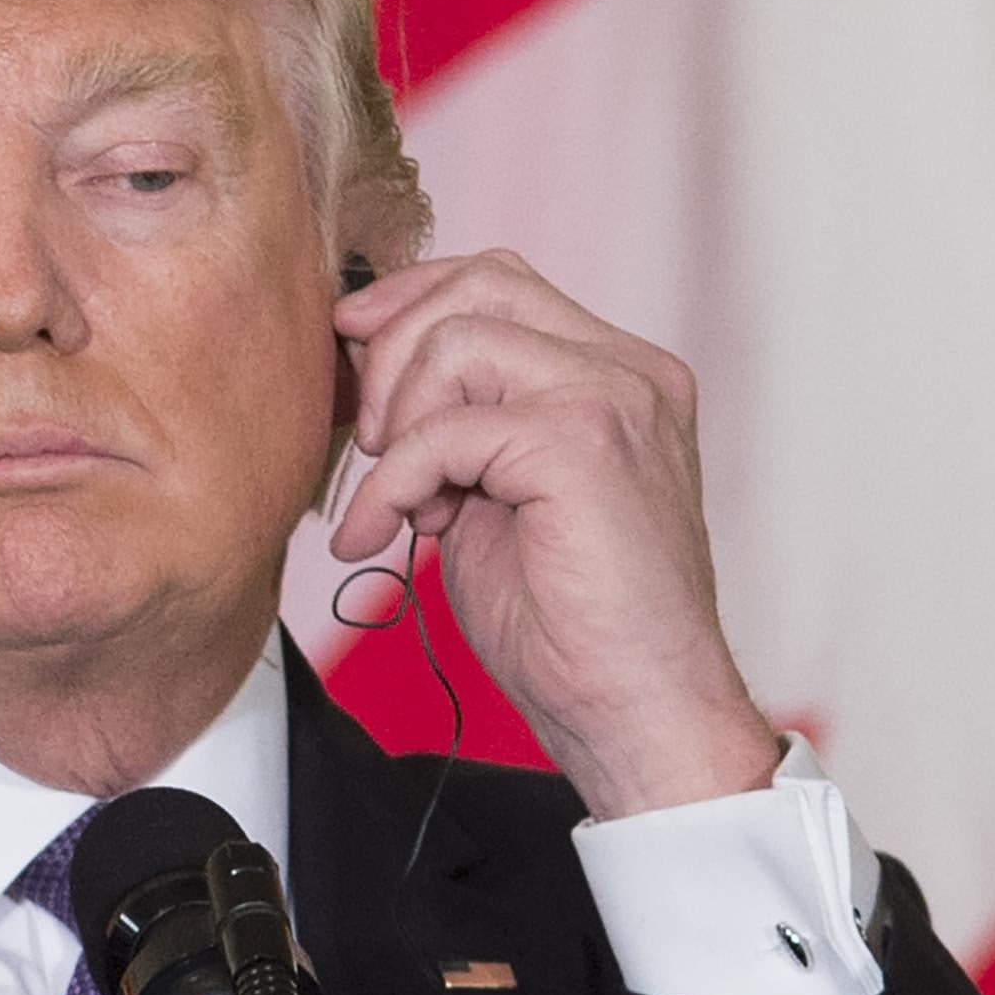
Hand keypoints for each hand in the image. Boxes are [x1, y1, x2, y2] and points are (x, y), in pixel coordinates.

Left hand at [329, 250, 779, 819]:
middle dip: (394, 351)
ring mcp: (614, 401)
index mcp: (620, 376)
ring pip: (458, 341)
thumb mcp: (498, 497)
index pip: (501, 281)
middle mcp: (630, 372)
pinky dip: (394, 484)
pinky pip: (446, 431)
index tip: (355, 354)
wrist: (639, 712)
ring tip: (396, 503)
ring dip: (398, 423)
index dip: (412, 305)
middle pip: (479, 282)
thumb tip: (375, 371)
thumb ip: (459, 426)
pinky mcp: (581, 447)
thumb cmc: (573, 629)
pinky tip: (381, 538)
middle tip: (372, 444)